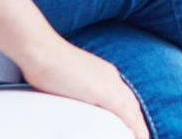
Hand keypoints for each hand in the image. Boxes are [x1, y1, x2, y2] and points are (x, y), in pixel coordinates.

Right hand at [20, 37, 148, 138]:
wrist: (42, 51)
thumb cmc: (45, 63)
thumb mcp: (66, 81)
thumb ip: (75, 91)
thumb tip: (73, 102)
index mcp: (103, 72)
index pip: (124, 96)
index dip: (130, 113)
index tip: (129, 127)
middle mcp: (111, 76)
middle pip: (132, 104)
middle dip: (137, 122)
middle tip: (139, 137)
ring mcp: (110, 83)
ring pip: (133, 111)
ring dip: (138, 128)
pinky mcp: (105, 93)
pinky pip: (127, 115)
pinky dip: (136, 129)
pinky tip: (140, 138)